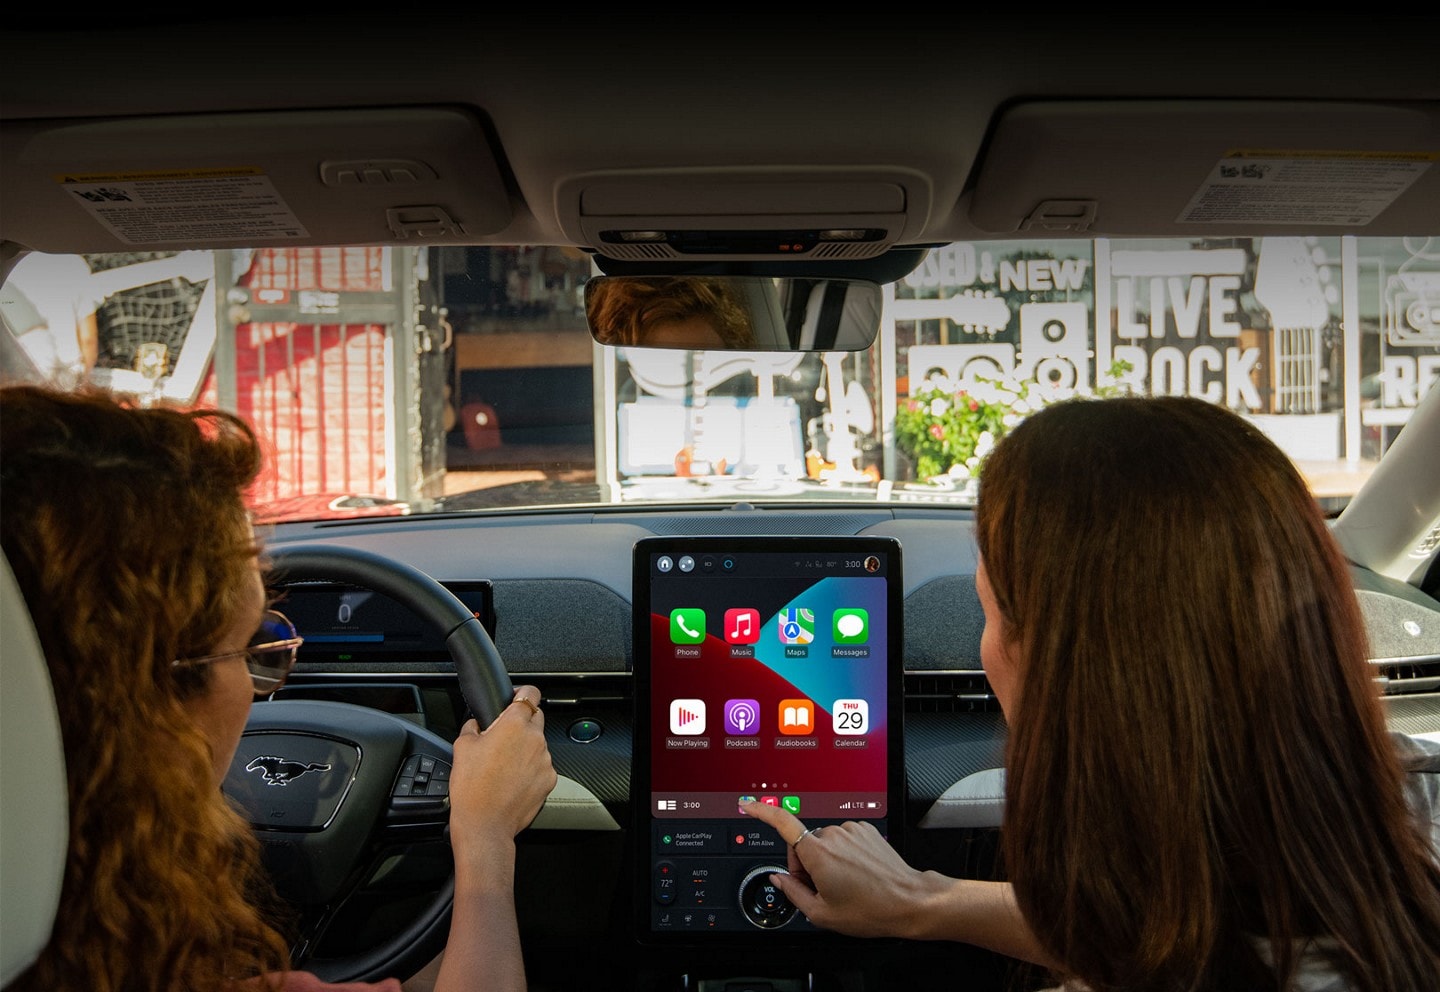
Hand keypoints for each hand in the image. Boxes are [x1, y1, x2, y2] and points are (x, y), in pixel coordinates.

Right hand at [448, 686, 556, 860]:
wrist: (485, 824)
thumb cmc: (472, 788)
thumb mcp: (462, 747)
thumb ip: (473, 727)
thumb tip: (477, 723)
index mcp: (514, 725)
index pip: (530, 694)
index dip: (523, 693)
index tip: (517, 697)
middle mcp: (535, 739)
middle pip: (536, 718)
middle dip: (522, 723)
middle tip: (504, 736)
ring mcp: (545, 760)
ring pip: (539, 744)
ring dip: (526, 749)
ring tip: (504, 766)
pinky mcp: (550, 779)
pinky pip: (542, 766)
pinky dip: (531, 769)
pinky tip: (513, 780)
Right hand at [741, 799, 939, 938]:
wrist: (908, 900)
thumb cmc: (870, 909)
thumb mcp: (822, 914)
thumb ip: (793, 893)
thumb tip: (780, 879)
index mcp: (818, 853)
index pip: (782, 823)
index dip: (761, 812)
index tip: (748, 806)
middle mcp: (833, 835)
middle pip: (803, 844)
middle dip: (805, 865)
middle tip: (822, 890)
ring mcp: (851, 830)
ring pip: (824, 842)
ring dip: (826, 860)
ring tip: (845, 884)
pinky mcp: (865, 830)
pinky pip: (843, 839)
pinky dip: (843, 854)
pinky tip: (856, 873)